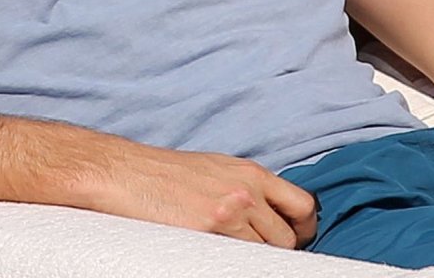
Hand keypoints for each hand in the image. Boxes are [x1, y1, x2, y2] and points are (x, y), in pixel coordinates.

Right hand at [83, 142, 316, 247]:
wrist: (128, 173)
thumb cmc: (168, 173)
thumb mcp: (218, 169)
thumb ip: (248, 188)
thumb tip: (271, 213)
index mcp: (251, 172)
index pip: (302, 204)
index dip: (305, 229)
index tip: (297, 239)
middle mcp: (247, 191)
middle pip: (287, 238)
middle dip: (279, 251)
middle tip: (263, 255)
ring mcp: (229, 214)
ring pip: (265, 254)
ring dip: (255, 259)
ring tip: (233, 254)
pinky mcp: (208, 233)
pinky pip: (239, 261)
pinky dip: (236, 264)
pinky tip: (218, 259)